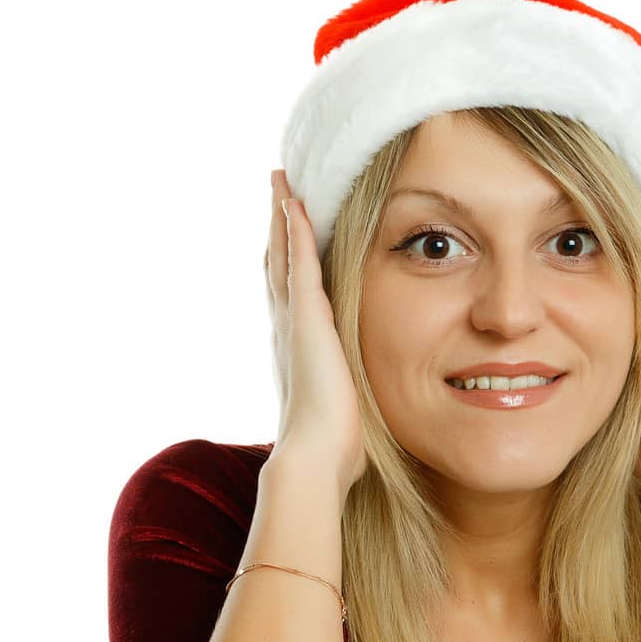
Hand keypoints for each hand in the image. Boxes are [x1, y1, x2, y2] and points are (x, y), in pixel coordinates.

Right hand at [264, 170, 368, 492]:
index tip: (288, 241)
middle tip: (276, 195)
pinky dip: (295, 231)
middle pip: (279, 268)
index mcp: (300, 353)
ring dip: (282, 219)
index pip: (293, 299)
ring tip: (280, 183)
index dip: (289, 268)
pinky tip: (294, 201)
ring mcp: (293, 323)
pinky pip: (299, 263)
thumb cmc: (334, 450)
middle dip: (278, 232)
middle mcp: (288, 332)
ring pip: (284, 257)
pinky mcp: (306, 319)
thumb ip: (351, 407)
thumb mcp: (345, 417)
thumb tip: (364, 427)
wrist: (315, 457)